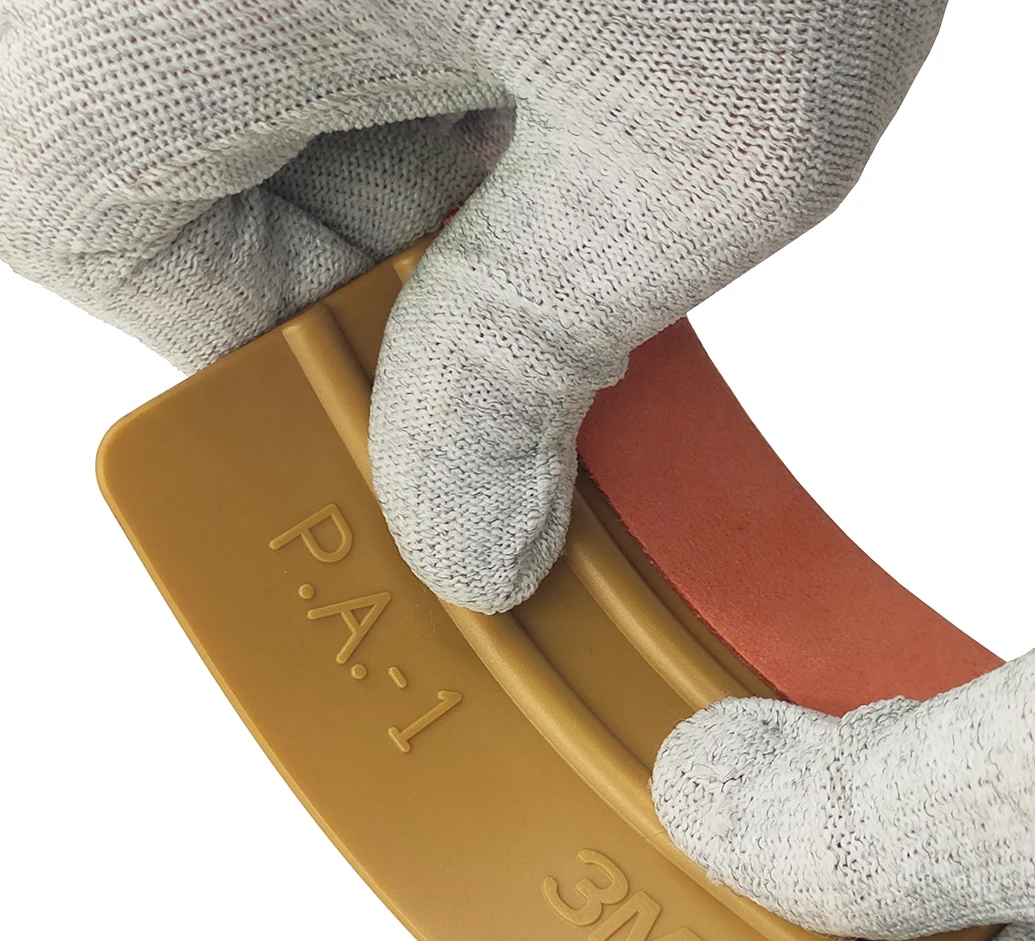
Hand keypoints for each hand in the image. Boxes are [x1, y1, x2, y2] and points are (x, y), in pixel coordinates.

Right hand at [0, 0, 945, 610]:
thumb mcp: (687, 140)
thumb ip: (538, 365)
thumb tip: (465, 543)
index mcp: (98, 33)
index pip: (183, 310)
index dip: (362, 374)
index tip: (492, 401)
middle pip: (217, 183)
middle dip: (421, 227)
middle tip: (575, 184)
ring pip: (269, 66)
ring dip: (453, 98)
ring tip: (595, 20)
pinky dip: (448, 6)